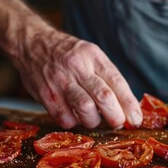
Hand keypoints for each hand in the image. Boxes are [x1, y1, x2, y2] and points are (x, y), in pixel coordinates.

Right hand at [12, 31, 142, 128]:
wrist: (31, 44)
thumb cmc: (68, 54)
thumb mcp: (91, 55)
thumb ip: (108, 78)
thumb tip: (127, 107)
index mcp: (93, 57)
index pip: (117, 83)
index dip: (129, 105)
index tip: (136, 119)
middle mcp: (77, 68)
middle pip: (104, 97)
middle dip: (116, 116)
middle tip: (119, 123)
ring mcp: (60, 82)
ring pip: (85, 110)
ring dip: (94, 121)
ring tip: (94, 118)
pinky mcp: (46, 96)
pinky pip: (66, 119)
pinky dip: (75, 123)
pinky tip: (75, 116)